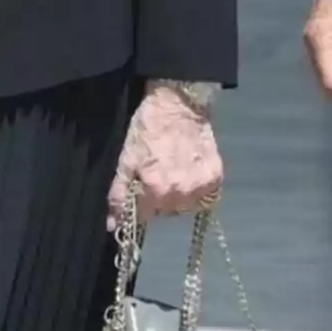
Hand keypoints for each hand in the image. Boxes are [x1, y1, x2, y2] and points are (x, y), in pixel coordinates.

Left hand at [107, 85, 222, 228]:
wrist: (178, 105)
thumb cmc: (147, 129)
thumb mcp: (126, 159)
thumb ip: (119, 194)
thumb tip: (115, 225)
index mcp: (156, 189)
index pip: (144, 216)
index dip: (139, 205)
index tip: (141, 191)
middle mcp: (181, 193)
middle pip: (165, 212)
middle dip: (157, 199)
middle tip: (156, 174)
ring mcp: (201, 187)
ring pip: (185, 206)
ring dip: (178, 195)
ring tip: (173, 170)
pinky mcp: (216, 179)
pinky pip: (204, 197)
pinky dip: (195, 189)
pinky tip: (188, 170)